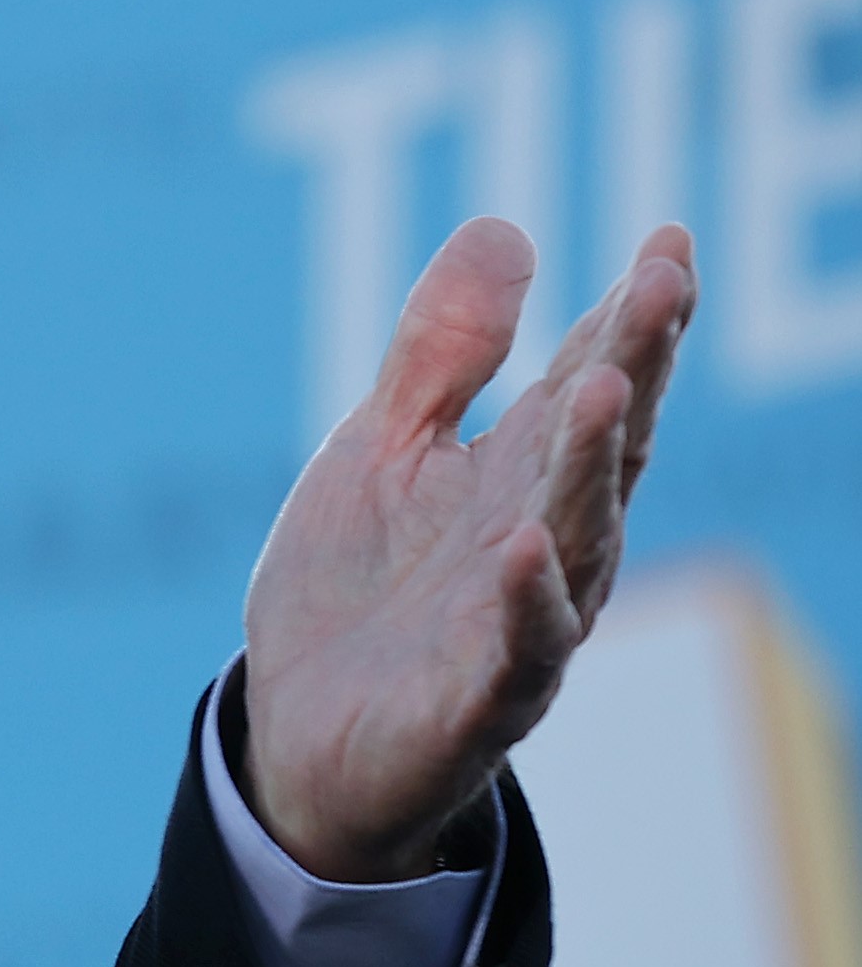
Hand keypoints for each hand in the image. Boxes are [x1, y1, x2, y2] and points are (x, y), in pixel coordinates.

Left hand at [241, 219, 694, 880]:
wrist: (299, 739)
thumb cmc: (357, 589)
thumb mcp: (381, 449)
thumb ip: (440, 354)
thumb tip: (504, 227)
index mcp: (523, 475)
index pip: (592, 381)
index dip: (631, 315)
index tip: (666, 239)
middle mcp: (543, 540)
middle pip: (603, 445)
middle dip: (635, 365)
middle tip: (662, 283)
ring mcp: (519, 621)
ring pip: (578, 537)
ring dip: (592, 463)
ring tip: (602, 385)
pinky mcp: (478, 701)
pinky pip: (517, 651)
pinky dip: (526, 601)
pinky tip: (522, 548)